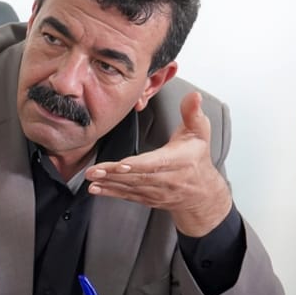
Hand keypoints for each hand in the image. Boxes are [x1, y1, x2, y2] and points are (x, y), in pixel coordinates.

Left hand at [85, 92, 231, 235]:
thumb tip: (194, 96)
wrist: (203, 192)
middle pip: (138, 176)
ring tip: (92, 178)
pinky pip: (127, 196)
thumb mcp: (199, 133)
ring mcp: (157, 191)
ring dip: (109, 183)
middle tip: (94, 170)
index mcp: (178, 161)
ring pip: (130, 187)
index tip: (121, 164)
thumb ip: (192, 113)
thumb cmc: (197, 158)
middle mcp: (167, 179)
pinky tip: (96, 189)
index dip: (138, 164)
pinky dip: (110, 193)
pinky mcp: (148, 198)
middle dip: (114, 174)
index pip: (155, 163)